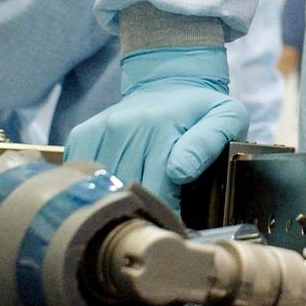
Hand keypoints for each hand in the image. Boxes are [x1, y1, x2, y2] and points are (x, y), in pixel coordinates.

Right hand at [65, 46, 248, 206]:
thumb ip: (209, 143)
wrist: (167, 79)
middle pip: (128, 193)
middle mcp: (128, 127)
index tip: (174, 226)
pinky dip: (92, 190)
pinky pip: (80, 175)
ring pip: (101, 188)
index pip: (157, 191)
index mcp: (162, 128)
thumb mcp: (226, 117)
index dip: (166, 215)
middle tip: (155, 221)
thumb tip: (179, 172)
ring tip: (136, 208)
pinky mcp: (85, 132)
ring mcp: (103, 129)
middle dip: (143, 212)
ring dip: (117, 203)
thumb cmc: (201, 109)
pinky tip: (112, 191)